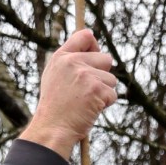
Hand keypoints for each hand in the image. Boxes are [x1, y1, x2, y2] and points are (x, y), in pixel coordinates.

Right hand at [20, 28, 117, 155]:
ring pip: (111, 79)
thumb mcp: (55, 78)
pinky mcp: (97, 89)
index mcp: (61, 57)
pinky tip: (90, 109)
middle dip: (103, 75)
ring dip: (104, 92)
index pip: (85, 36)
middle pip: (106, 59)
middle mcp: (72, 62)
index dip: (95, 45)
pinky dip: (105, 104)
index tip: (95, 54)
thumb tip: (94, 51)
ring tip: (86, 102)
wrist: (52, 128)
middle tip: (87, 91)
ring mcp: (85, 74)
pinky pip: (113, 94)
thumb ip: (70, 63)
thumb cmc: (55, 107)